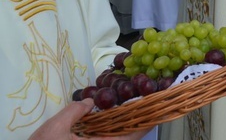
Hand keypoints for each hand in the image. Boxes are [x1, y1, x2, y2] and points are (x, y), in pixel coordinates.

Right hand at [29, 99, 147, 139]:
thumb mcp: (55, 128)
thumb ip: (74, 112)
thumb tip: (91, 100)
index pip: (133, 136)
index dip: (148, 122)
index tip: (159, 108)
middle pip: (129, 137)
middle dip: (140, 120)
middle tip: (148, 101)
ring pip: (119, 138)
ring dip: (127, 124)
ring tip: (134, 105)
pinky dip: (113, 129)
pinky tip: (111, 118)